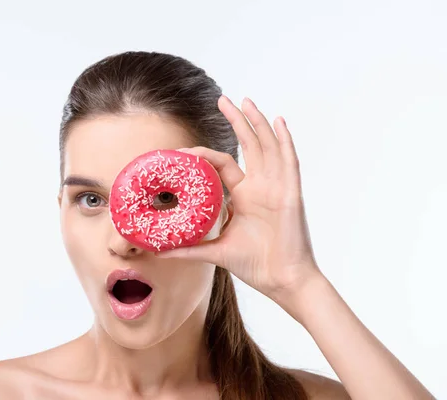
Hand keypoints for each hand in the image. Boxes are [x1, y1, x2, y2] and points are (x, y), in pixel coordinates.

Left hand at [156, 95, 323, 302]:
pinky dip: (284, 140)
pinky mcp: (290, 193)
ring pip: (266, 146)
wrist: (282, 280)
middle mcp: (260, 186)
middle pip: (248, 145)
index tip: (183, 150)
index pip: (222, 165)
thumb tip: (156, 250)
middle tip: (221, 100)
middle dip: (236, 122)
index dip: (203, 154)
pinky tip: (279, 121)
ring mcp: (276, 187)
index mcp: (244, 196)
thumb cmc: (255, 264)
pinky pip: (288, 161)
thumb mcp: (215, 251)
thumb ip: (187, 248)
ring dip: (256, 123)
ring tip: (245, 101)